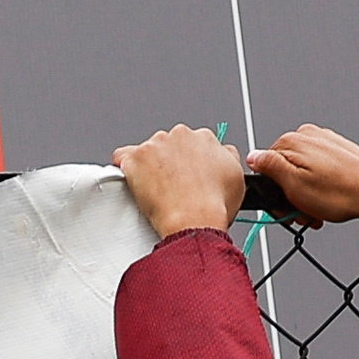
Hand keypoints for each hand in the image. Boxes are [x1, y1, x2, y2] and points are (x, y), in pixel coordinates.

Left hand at [113, 125, 248, 244]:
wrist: (193, 222)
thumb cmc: (214, 207)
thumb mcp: (237, 178)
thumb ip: (228, 157)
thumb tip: (224, 153)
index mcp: (204, 138)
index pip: (192, 144)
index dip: (189, 162)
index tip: (187, 176)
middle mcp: (180, 135)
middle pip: (169, 145)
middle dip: (169, 163)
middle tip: (172, 187)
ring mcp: (156, 145)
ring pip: (148, 152)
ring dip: (150, 167)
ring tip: (156, 192)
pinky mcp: (135, 158)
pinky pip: (122, 157)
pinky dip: (124, 167)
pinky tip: (131, 182)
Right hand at [251, 124, 358, 237]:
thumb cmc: (341, 193)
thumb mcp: (294, 185)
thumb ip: (269, 167)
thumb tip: (253, 156)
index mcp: (293, 141)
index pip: (266, 167)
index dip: (273, 193)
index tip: (285, 208)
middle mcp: (309, 136)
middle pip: (286, 170)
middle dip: (291, 195)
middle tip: (304, 213)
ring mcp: (326, 142)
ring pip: (304, 172)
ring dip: (307, 195)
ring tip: (319, 211)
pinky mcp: (340, 151)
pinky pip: (321, 171)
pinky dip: (321, 188)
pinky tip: (330, 200)